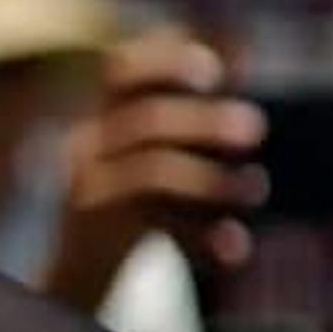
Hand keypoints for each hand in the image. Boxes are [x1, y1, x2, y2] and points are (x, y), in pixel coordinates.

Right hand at [43, 28, 266, 305]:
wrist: (76, 274)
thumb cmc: (135, 203)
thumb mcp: (151, 152)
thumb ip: (190, 117)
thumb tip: (246, 57)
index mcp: (102, 116)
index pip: (121, 70)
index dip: (168, 62)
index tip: (217, 71)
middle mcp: (87, 146)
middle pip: (147, 121)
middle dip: (205, 122)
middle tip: (256, 129)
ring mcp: (88, 189)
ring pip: (152, 170)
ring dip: (212, 179)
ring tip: (256, 188)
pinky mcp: (97, 232)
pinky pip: (158, 225)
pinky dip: (203, 236)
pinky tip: (235, 247)